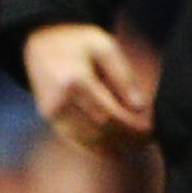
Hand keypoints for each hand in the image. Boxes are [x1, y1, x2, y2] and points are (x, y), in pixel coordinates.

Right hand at [21, 23, 153, 157]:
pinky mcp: (48, 117)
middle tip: (148, 141)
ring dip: (111, 147)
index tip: (150, 131)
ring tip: (135, 148)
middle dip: (125, 139)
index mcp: (76, 80)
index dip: (131, 127)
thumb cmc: (78, 40)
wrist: (41, 39)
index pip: (110, 114)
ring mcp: (51, 112)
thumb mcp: (105, 47)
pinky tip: (112, 153)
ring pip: (86, 140)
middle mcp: (60, 100)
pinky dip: (93, 148)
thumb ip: (122, 76)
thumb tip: (139, 106)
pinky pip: (73, 139)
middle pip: (98, 130)